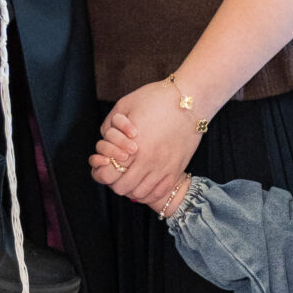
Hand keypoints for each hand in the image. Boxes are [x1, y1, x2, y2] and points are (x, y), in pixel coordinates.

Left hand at [89, 81, 200, 205]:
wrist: (190, 100)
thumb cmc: (157, 98)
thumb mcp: (125, 104)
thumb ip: (110, 123)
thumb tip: (104, 137)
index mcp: (132, 146)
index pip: (109, 174)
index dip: (102, 173)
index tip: (106, 165)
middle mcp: (148, 161)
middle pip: (122, 188)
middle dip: (115, 181)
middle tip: (117, 172)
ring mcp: (164, 167)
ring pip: (140, 193)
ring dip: (131, 189)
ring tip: (131, 178)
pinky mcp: (177, 169)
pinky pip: (160, 192)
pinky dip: (149, 193)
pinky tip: (145, 183)